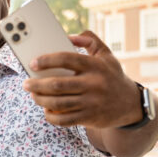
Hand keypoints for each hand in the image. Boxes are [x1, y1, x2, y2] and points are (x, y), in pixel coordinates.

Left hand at [21, 30, 140, 128]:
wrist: (131, 104)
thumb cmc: (112, 76)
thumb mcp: (107, 55)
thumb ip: (90, 40)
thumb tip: (69, 37)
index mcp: (95, 65)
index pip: (66, 59)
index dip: (47, 60)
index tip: (33, 63)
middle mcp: (93, 84)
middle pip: (57, 84)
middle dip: (36, 85)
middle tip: (26, 84)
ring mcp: (91, 102)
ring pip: (58, 103)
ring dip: (40, 100)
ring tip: (33, 95)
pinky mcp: (89, 117)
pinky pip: (64, 119)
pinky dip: (51, 116)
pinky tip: (46, 110)